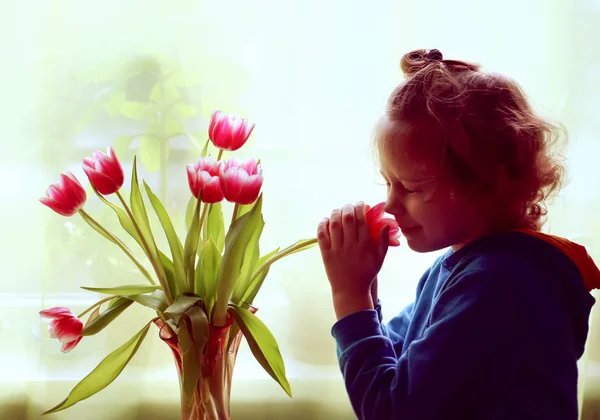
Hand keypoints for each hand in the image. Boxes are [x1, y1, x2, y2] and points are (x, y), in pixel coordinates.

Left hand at [317, 202, 389, 318]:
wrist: (351, 291)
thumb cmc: (367, 274)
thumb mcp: (379, 259)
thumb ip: (384, 242)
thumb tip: (387, 224)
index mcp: (365, 246)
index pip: (362, 220)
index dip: (360, 208)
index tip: (360, 204)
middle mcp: (351, 246)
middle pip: (347, 219)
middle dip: (348, 208)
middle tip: (349, 206)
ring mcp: (337, 250)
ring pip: (334, 225)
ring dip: (335, 213)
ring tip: (338, 210)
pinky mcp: (326, 255)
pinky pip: (322, 236)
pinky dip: (322, 225)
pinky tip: (325, 220)